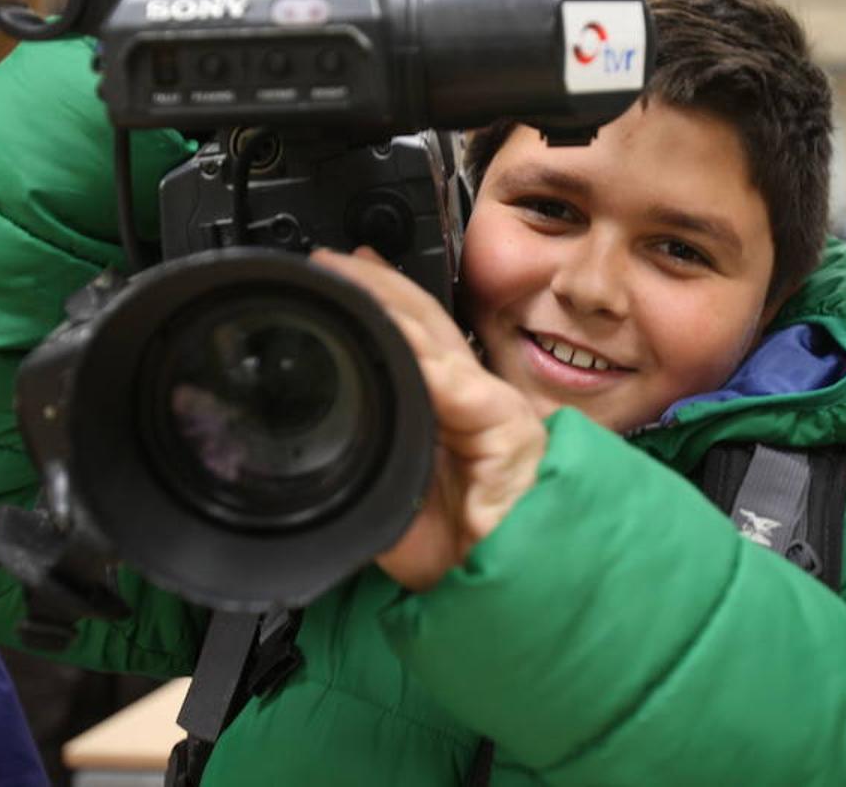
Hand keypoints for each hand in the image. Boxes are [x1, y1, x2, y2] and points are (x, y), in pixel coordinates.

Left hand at [310, 247, 548, 591]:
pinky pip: (452, 383)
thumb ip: (377, 467)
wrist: (515, 586)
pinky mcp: (505, 425)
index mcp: (452, 412)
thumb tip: (329, 451)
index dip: (382, 305)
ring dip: (391, 304)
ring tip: (351, 274)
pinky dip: (418, 356)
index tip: (344, 277)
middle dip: (380, 285)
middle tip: (335, 260)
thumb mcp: (401, 503)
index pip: (417, 341)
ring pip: (436, 339)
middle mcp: (475, 399)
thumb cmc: (469, 551)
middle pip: (425, 324)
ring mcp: (492, 407)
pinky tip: (389, 328)